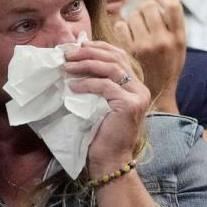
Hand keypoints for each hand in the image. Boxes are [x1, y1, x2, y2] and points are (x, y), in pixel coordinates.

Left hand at [64, 40, 150, 176]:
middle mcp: (140, 88)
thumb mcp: (98, 102)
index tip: (77, 46)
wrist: (109, 159)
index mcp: (134, 85)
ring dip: (86, 64)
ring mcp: (137, 96)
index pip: (119, 56)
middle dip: (89, 53)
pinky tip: (73, 86)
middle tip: (67, 55)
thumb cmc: (100, 133)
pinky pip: (106, 86)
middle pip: (116, 58)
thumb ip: (96, 82)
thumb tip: (74, 60)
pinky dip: (87, 84)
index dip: (98, 47)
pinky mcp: (130, 105)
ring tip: (67, 66)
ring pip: (112, 68)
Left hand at [114, 0, 185, 113]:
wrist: (157, 93)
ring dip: (132, 17)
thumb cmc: (167, 67)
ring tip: (135, 27)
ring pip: (133, 16)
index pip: (172, 5)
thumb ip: (172, 26)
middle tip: (143, 14)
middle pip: (149, 7)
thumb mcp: (178, 47)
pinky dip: (122, 27)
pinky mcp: (129, 53)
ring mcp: (145, 47)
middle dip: (144, 7)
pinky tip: (127, 35)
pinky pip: (121, 27)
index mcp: (178, 38)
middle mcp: (163, 41)